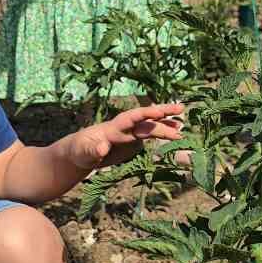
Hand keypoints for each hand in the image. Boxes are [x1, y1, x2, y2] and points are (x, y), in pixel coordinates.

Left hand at [62, 103, 185, 170]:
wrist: (80, 154)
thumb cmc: (79, 151)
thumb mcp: (83, 152)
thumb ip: (93, 150)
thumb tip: (102, 148)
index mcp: (113, 128)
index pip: (131, 117)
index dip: (145, 114)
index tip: (159, 113)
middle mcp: (124, 128)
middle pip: (145, 119)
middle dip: (162, 113)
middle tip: (180, 108)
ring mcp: (130, 134)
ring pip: (151, 126)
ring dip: (166, 124)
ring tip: (182, 126)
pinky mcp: (133, 142)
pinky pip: (151, 135)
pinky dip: (163, 133)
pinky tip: (176, 134)